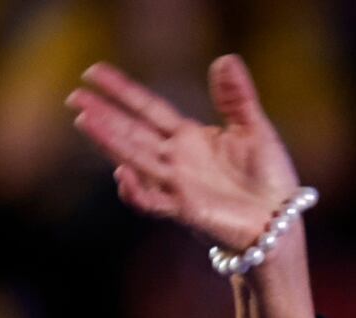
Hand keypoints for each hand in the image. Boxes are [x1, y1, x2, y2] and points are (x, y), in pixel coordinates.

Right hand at [66, 55, 300, 250]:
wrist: (280, 220)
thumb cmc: (268, 177)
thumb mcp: (254, 128)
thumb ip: (236, 98)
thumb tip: (226, 59)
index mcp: (188, 138)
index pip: (148, 109)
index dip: (122, 91)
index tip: (93, 73)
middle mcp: (176, 160)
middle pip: (132, 133)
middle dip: (104, 116)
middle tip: (75, 97)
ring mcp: (178, 186)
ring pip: (136, 161)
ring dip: (109, 143)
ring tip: (84, 121)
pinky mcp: (187, 211)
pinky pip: (155, 201)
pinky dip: (137, 191)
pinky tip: (122, 173)